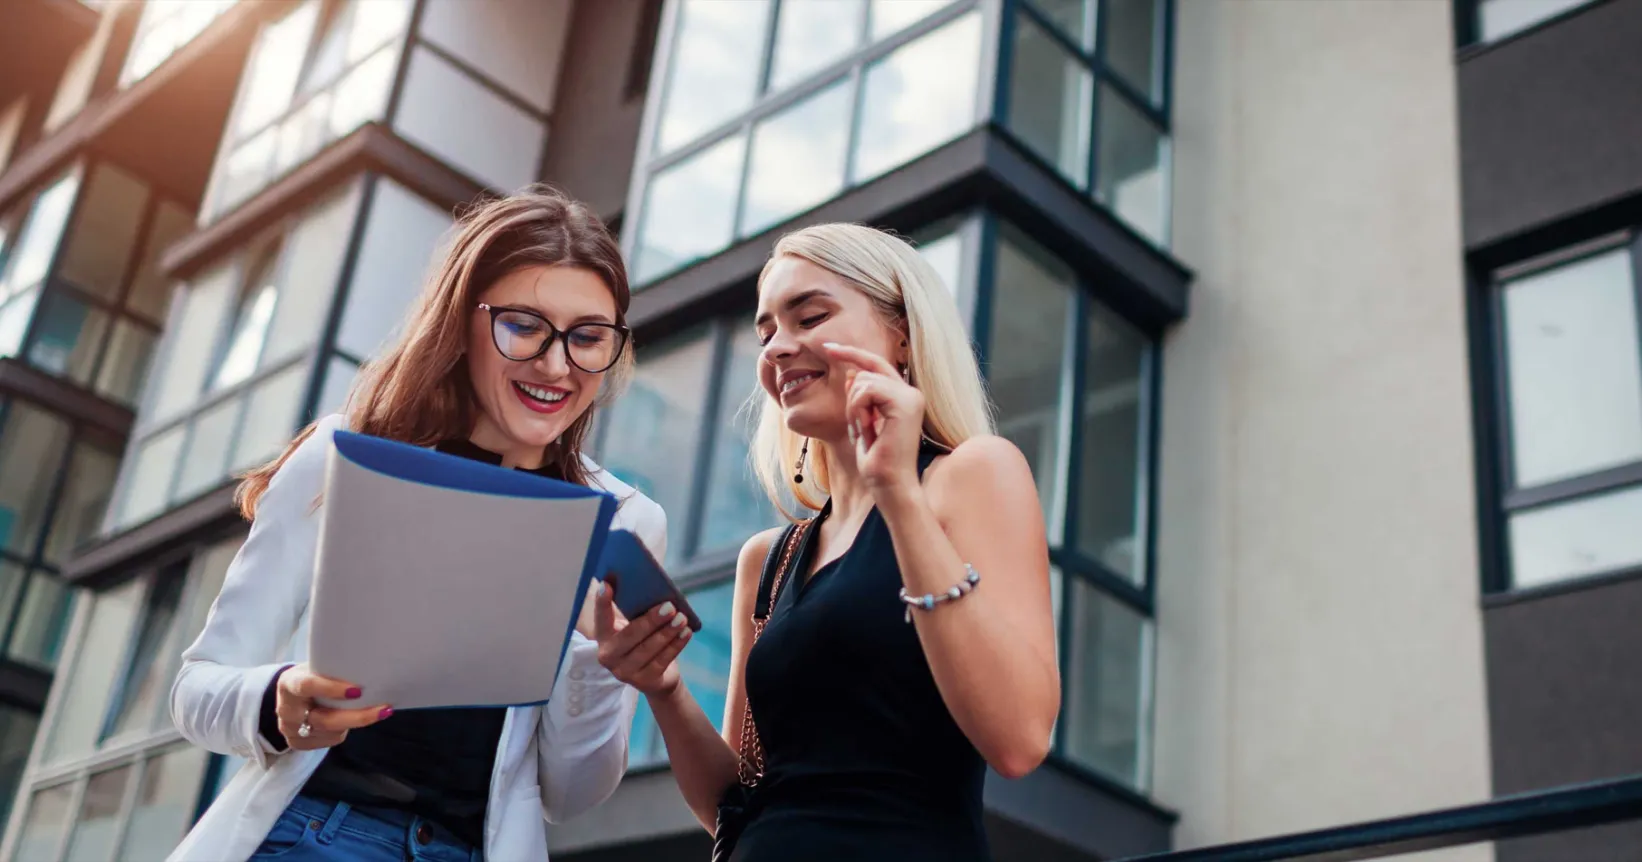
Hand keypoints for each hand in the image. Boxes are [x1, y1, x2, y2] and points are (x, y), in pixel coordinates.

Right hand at [275, 665, 392, 750]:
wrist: (290, 696)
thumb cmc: (311, 675)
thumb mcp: (316, 666)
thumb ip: (334, 668)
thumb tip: (372, 666)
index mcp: (289, 683)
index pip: (307, 686)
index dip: (331, 689)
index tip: (357, 691)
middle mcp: (286, 709)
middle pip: (324, 719)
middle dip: (357, 716)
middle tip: (384, 709)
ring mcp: (290, 730)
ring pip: (330, 732)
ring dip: (356, 722)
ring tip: (378, 711)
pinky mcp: (298, 743)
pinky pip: (329, 740)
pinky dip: (345, 730)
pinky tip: (355, 719)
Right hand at [591, 582, 690, 697]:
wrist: (655, 677)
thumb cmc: (643, 641)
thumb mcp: (635, 625)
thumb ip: (638, 610)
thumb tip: (655, 589)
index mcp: (603, 636)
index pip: (601, 617)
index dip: (602, 602)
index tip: (607, 584)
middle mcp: (609, 656)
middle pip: (630, 635)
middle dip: (651, 620)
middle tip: (670, 606)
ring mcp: (624, 672)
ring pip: (648, 649)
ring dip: (667, 632)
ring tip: (682, 619)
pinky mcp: (644, 682)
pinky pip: (662, 661)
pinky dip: (676, 645)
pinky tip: (686, 633)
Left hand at [823, 342, 925, 497]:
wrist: (889, 484)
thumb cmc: (876, 461)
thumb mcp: (861, 423)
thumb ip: (859, 398)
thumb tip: (852, 372)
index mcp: (904, 396)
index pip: (876, 364)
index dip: (852, 353)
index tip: (828, 347)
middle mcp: (911, 393)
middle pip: (869, 367)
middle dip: (851, 395)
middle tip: (856, 427)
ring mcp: (910, 396)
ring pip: (864, 380)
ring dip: (853, 408)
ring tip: (863, 432)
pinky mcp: (904, 403)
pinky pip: (866, 390)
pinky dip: (858, 410)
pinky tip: (866, 429)